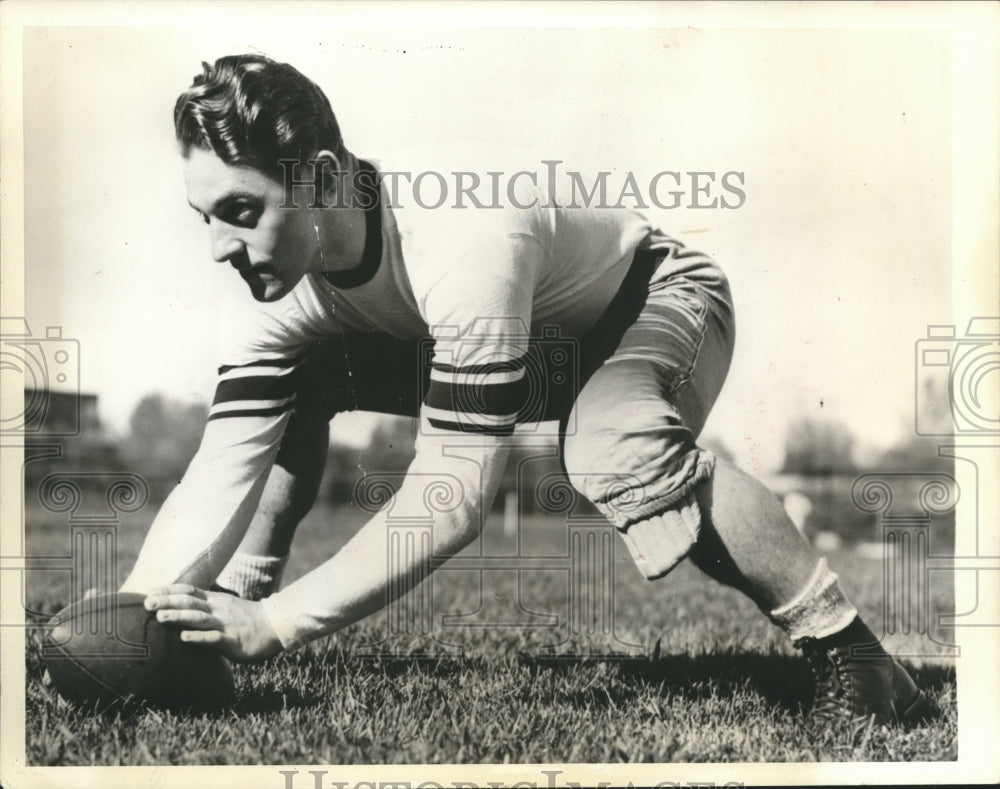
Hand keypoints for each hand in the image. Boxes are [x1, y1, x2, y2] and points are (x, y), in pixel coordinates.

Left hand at [144, 584, 282, 662]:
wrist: (277, 625)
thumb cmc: (249, 619)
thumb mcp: (227, 606)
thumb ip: (208, 607)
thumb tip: (185, 609)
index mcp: (216, 600)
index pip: (189, 591)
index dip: (169, 590)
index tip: (150, 591)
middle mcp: (218, 609)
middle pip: (190, 602)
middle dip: (167, 601)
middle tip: (146, 602)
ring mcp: (225, 624)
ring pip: (199, 618)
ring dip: (179, 616)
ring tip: (160, 617)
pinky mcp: (232, 641)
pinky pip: (213, 639)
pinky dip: (198, 638)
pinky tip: (184, 638)